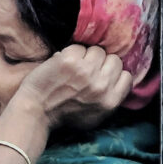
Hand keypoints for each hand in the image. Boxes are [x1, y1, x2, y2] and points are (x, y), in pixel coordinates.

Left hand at [14, 44, 131, 131]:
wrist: (36, 111)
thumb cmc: (64, 115)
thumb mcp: (96, 116)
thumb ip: (111, 99)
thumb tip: (120, 79)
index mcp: (110, 101)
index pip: (126, 75)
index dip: (114, 73)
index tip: (102, 75)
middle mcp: (101, 85)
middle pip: (114, 59)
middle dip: (101, 63)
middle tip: (87, 69)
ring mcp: (85, 71)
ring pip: (97, 50)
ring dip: (86, 55)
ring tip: (75, 66)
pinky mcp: (69, 60)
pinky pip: (78, 47)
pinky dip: (70, 53)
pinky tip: (62, 63)